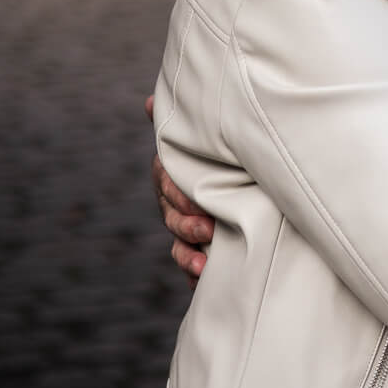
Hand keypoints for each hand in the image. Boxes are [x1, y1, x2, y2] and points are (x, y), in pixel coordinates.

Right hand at [147, 94, 214, 284]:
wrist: (238, 180)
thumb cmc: (213, 155)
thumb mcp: (200, 140)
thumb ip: (178, 123)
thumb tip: (149, 102)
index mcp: (173, 178)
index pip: (167, 187)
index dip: (178, 196)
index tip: (197, 204)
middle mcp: (176, 206)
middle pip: (173, 220)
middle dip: (187, 227)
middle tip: (208, 230)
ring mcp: (187, 231)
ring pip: (179, 248)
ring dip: (188, 258)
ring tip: (202, 266)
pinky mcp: (201, 252)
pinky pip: (193, 270)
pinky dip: (197, 280)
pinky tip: (204, 285)